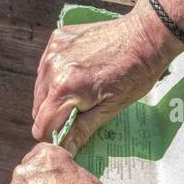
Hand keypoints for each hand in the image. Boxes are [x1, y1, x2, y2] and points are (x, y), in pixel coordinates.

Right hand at [31, 0, 178, 148]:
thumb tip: (66, 150)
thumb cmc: (136, 73)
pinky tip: (78, 75)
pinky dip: (57, 77)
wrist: (145, 34)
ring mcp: (53, 52)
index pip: (42, 126)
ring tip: (80, 94)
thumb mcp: (112, 107)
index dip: (54, 137)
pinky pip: (46, 69)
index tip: (69, 138)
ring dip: (55, 98)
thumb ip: (83, 129)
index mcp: (65, 89)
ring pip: (40, 89)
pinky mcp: (57, 39)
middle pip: (38, 109)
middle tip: (79, 115)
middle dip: (54, 117)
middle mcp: (52, 69)